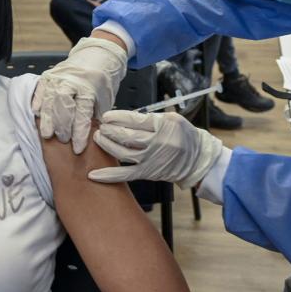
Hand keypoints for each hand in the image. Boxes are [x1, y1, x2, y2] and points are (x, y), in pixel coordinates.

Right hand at [31, 37, 127, 153]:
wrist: (98, 54)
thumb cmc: (102, 80)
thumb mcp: (104, 99)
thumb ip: (94, 115)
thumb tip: (87, 136)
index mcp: (89, 88)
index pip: (82, 114)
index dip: (79, 134)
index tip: (77, 149)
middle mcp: (72, 82)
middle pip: (64, 107)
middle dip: (62, 126)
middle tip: (63, 140)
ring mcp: (58, 77)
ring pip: (50, 100)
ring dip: (48, 119)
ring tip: (47, 134)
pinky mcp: (49, 75)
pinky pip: (41, 89)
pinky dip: (38, 102)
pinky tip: (37, 114)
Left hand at [90, 110, 222, 188]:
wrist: (196, 159)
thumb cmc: (183, 135)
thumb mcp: (171, 119)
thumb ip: (150, 118)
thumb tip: (123, 117)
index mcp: (163, 126)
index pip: (134, 120)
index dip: (117, 117)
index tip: (106, 115)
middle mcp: (156, 143)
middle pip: (126, 136)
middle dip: (109, 130)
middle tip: (100, 126)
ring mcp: (150, 160)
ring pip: (122, 152)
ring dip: (106, 145)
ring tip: (98, 138)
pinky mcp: (147, 173)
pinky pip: (125, 175)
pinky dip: (109, 175)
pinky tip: (93, 174)